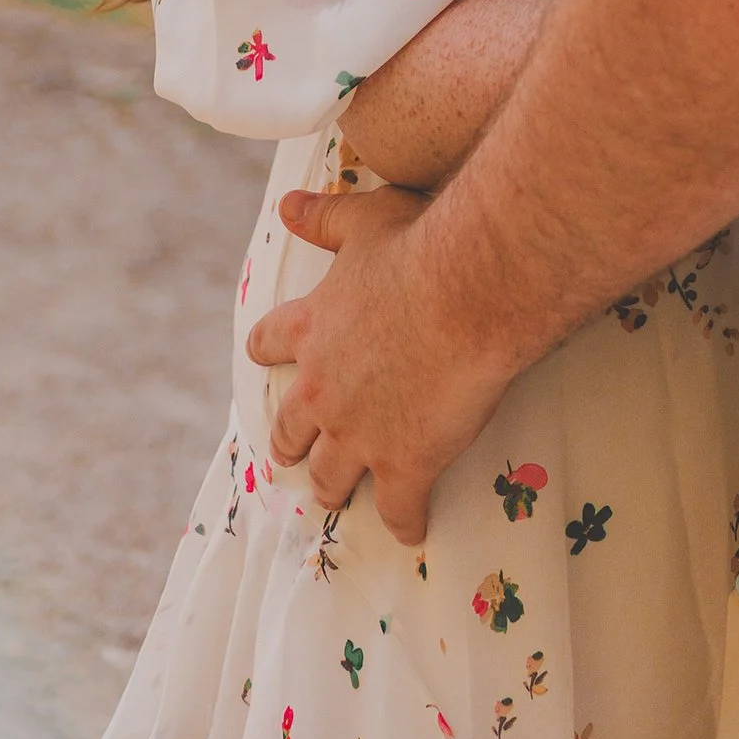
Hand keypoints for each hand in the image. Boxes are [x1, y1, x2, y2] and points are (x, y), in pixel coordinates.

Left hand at [244, 184, 510, 542]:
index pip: (269, 344)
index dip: (269, 351)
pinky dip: (405, 522)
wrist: (470, 292)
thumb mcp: (366, 220)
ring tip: (335, 497)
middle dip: (290, 440)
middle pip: (290, 427)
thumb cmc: (421, 246)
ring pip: (330, 476)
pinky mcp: (404, 464)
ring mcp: (359, 434)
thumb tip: (287, 206)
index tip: (269, 357)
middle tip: (292, 452)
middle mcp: (322, 388)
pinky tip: (412, 531)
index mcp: (311, 328)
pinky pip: (398, 509)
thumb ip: (324, 217)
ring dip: (332, 486)